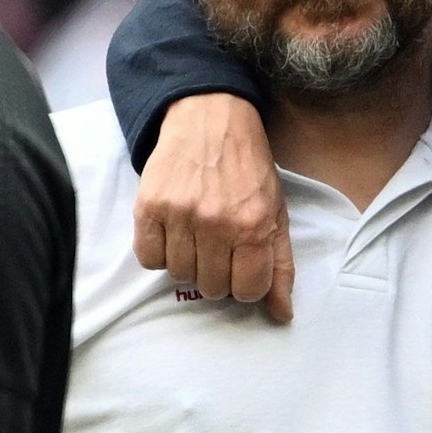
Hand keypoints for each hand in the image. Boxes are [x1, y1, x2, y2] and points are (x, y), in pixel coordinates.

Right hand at [132, 94, 293, 321]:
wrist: (210, 117)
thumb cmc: (248, 167)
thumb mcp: (276, 211)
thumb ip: (280, 265)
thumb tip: (282, 315)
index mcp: (253, 225)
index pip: (246, 291)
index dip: (245, 283)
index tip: (242, 265)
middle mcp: (216, 222)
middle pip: (211, 287)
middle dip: (217, 273)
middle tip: (219, 245)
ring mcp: (180, 214)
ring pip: (179, 275)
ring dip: (188, 262)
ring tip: (196, 234)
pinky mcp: (149, 206)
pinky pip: (148, 258)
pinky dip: (159, 252)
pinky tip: (173, 231)